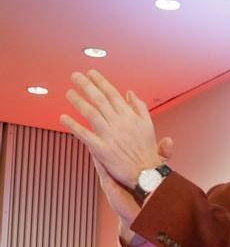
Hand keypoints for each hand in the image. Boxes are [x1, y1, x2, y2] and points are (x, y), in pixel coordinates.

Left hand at [60, 71, 165, 188]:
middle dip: (86, 85)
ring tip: (68, 92)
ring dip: (78, 101)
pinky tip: (63, 117)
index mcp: (130, 116)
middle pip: (99, 99)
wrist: (146, 173)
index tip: (91, 73)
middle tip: (75, 76)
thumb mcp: (148, 125)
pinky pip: (84, 135)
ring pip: (91, 113)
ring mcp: (110, 136)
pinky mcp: (101, 149)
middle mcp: (119, 123)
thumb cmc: (147, 150)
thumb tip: (129, 92)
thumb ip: (139, 107)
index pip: (112, 94)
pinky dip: (72, 125)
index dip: (101, 81)